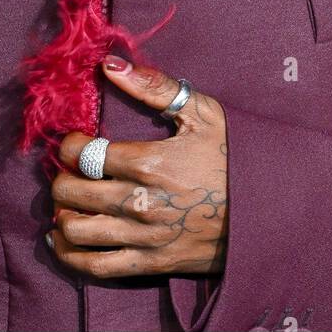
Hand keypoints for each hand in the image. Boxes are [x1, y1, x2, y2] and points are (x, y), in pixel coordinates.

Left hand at [47, 58, 227, 279]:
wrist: (269, 210)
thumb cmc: (234, 157)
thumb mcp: (202, 113)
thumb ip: (154, 87)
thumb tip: (110, 65)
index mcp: (149, 162)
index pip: (86, 155)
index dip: (70, 146)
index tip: (74, 142)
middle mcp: (140, 203)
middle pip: (73, 193)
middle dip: (61, 179)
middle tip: (68, 171)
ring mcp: (144, 238)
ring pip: (77, 232)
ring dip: (62, 216)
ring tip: (66, 204)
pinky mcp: (152, 264)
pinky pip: (97, 266)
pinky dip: (70, 255)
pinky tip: (62, 240)